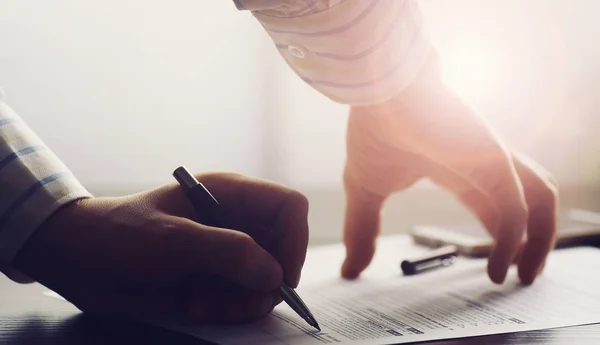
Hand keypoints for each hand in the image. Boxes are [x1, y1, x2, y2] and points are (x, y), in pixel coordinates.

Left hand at [12, 172, 308, 323]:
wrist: (81, 261)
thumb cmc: (121, 235)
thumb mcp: (172, 240)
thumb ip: (226, 253)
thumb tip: (274, 274)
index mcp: (230, 194)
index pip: (288, 207)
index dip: (294, 240)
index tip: (279, 277)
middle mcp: (236, 221)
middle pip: (283, 251)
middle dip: (265, 283)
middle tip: (238, 304)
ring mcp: (227, 252)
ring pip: (266, 281)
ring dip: (243, 303)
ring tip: (204, 306)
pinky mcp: (216, 278)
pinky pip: (244, 300)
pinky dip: (228, 311)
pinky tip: (195, 306)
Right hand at [341, 53, 557, 284]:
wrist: (376, 88)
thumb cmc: (372, 127)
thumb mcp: (365, 191)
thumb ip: (361, 228)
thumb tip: (349, 268)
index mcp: (459, 167)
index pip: (494, 206)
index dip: (502, 237)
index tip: (497, 268)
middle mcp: (484, 162)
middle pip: (528, 205)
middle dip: (532, 242)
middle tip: (525, 275)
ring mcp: (493, 159)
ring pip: (541, 201)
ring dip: (541, 241)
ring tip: (526, 275)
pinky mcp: (493, 159)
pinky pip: (517, 209)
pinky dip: (513, 242)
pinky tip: (499, 269)